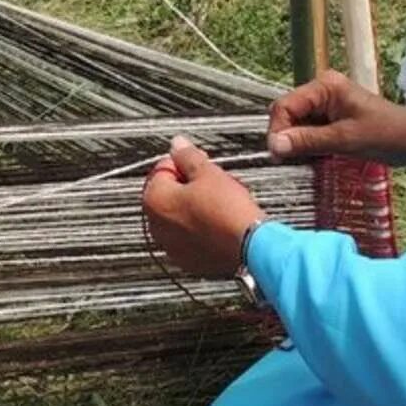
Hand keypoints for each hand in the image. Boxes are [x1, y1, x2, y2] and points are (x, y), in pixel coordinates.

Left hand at [142, 137, 265, 277]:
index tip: (200, 161)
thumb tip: (177, 144)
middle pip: (170, 194)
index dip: (184, 161)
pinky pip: (191, 236)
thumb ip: (187, 155)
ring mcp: (172, 246)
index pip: (162, 169)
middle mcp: (156, 226)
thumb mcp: (208, 172)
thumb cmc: (227, 210)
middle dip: (191, 185)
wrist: (250, 246)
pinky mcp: (189, 260)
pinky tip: (222, 221)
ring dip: (197, 206)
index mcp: (154, 201)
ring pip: (182, 216)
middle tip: (214, 180)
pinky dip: (202, 228)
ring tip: (223, 201)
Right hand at [266, 70, 405, 168]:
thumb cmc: (387, 135)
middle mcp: (323, 91)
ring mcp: (328, 105)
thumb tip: (274, 145)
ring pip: (298, 125)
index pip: (285, 106)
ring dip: (298, 143)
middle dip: (287, 137)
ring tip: (305, 161)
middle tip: (290, 161)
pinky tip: (315, 158)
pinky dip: (309, 145)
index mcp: (325, 86)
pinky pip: (310, 131)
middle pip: (288, 114)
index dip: (278, 130)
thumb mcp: (345, 140)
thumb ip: (307, 140)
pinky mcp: (333, 120)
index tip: (279, 155)